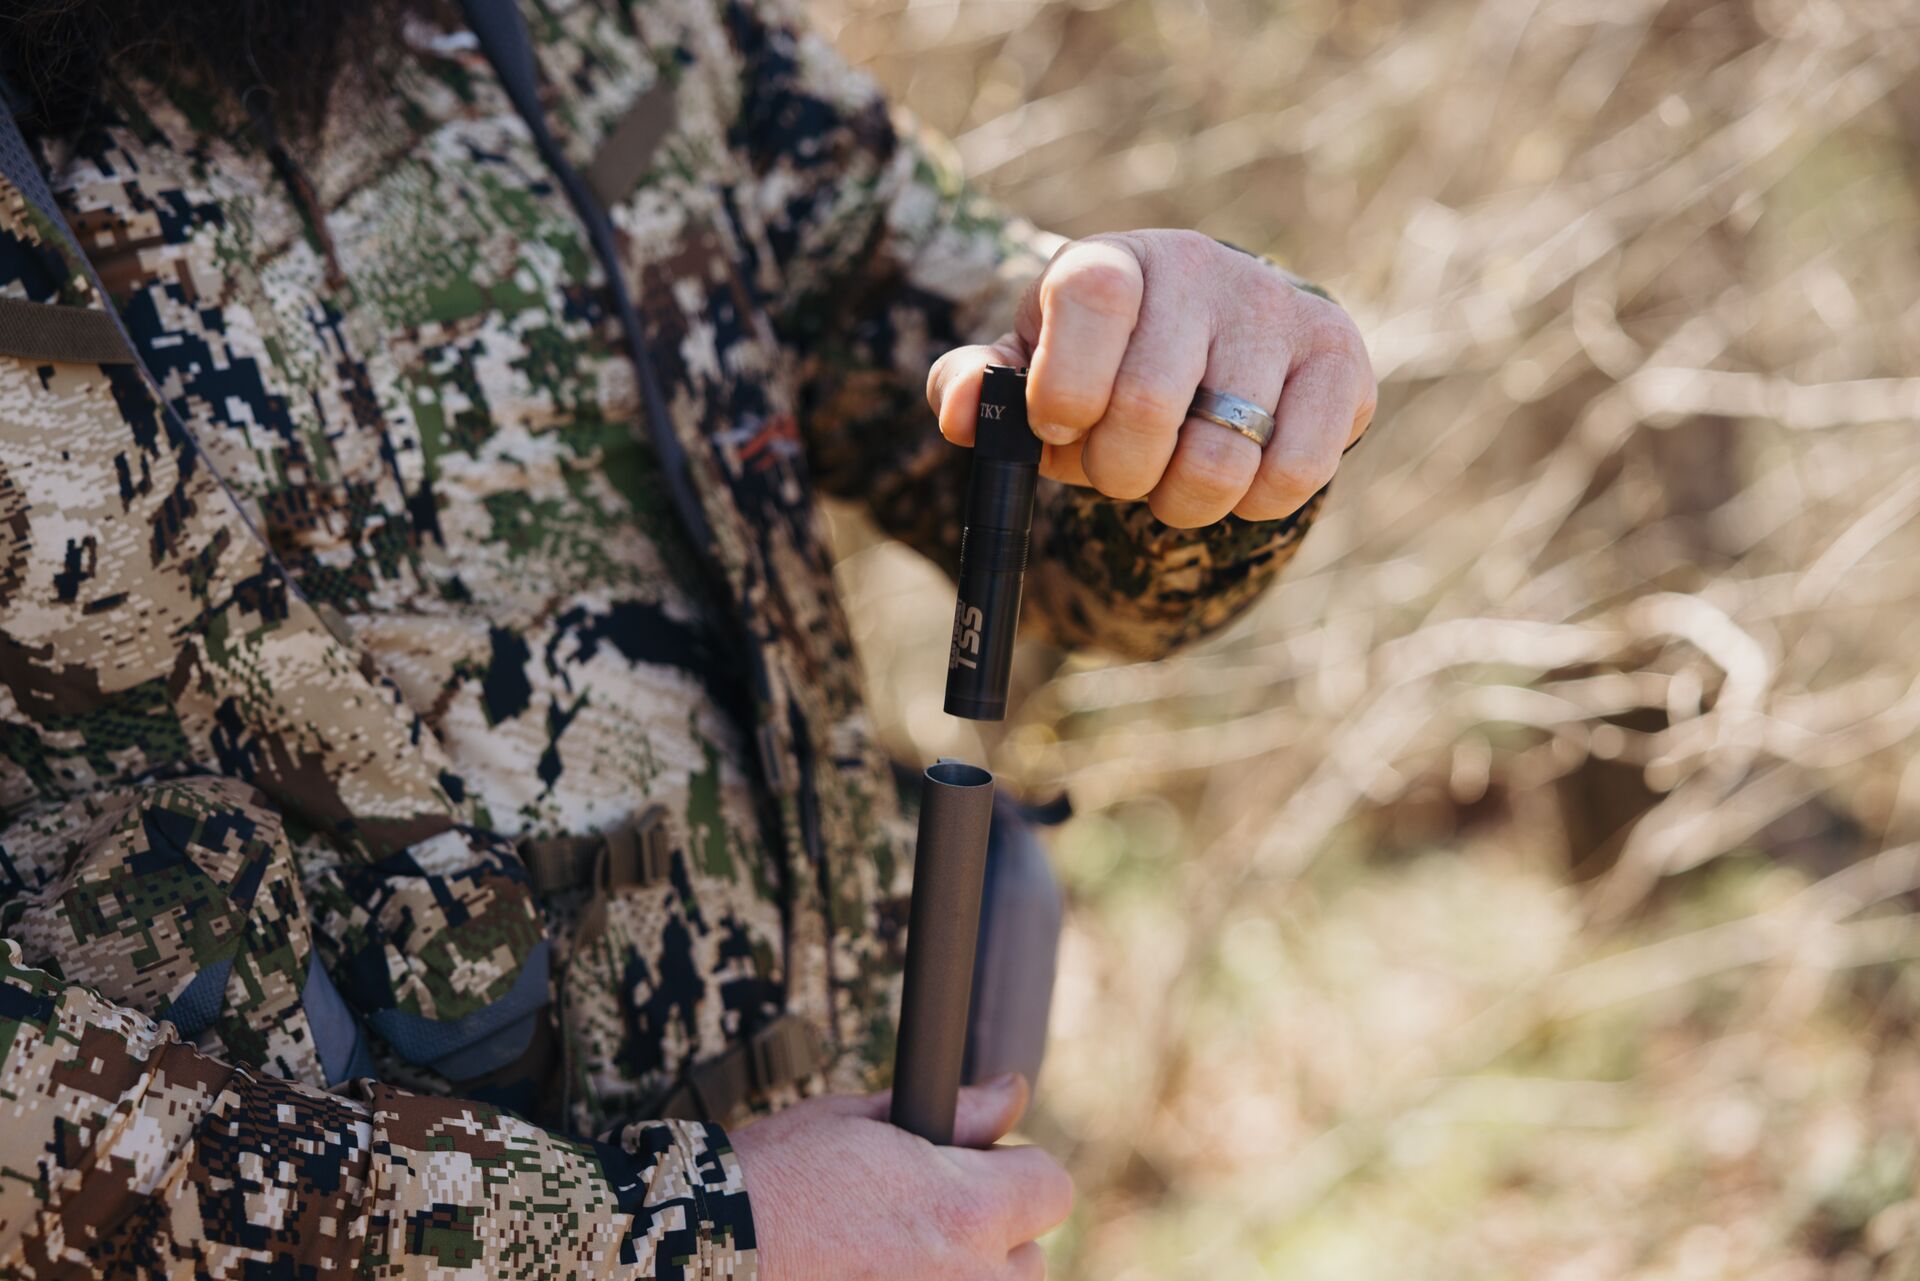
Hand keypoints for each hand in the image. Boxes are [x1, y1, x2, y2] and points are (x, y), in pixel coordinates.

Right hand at [730, 1073, 1070, 1280]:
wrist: (706, 1249)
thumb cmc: (777, 1177)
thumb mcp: (861, 1121)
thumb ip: (957, 1115)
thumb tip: (1010, 1092)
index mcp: (965, 1209)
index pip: (1050, 1186)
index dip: (1014, 1170)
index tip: (979, 1168)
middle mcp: (968, 1278)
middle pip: (1027, 1256)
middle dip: (988, 1234)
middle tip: (920, 1217)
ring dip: (960, 1274)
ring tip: (889, 1255)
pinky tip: (869, 1271)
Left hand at [928, 230, 1376, 527]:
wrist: (1205, 340)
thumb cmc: (1098, 365)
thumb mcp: (1027, 369)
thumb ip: (976, 386)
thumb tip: (963, 412)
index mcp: (1112, 260)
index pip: (1090, 299)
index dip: (1066, 387)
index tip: (1059, 426)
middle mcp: (1199, 268)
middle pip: (1150, 406)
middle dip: (1117, 472)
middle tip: (1116, 468)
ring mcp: (1277, 310)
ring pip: (1221, 459)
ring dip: (1180, 501)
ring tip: (1172, 475)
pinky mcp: (1339, 359)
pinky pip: (1294, 475)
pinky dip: (1252, 505)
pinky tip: (1236, 474)